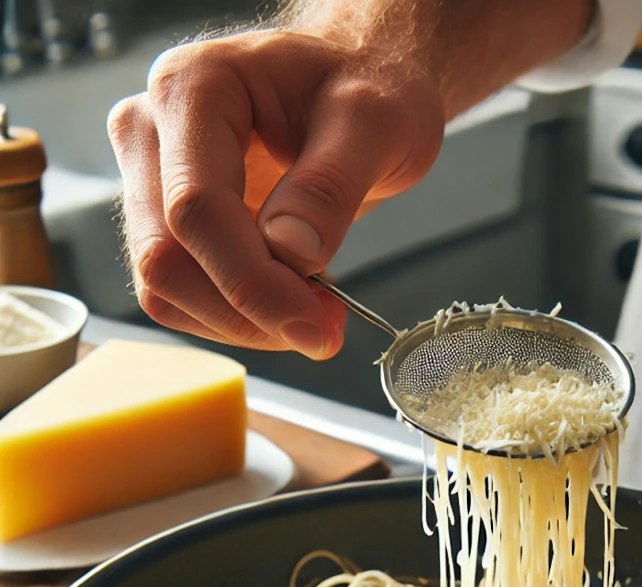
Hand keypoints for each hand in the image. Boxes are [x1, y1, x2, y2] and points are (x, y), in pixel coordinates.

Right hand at [108, 29, 445, 357]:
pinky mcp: (169, 225)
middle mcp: (151, 132)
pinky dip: (238, 321)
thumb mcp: (374, 122)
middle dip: (250, 312)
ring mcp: (152, 181)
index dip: (254, 282)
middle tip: (327, 329)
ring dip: (242, 325)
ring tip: (318, 312)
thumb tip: (290, 251)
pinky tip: (291, 302)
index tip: (318, 325)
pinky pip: (182, 299)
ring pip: (165, 290)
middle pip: (166, 258)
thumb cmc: (365, 87)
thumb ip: (330, 184)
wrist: (357, 92)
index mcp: (193, 89)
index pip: (196, 209)